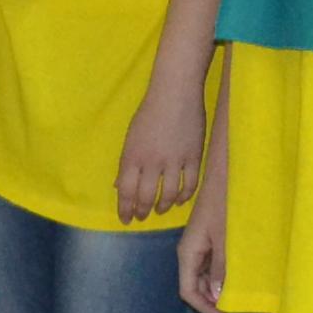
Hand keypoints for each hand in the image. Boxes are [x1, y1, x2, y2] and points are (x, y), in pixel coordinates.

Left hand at [118, 88, 206, 224]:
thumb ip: (127, 163)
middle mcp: (151, 162)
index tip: (125, 219)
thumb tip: (119, 186)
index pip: (126, 191)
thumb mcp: (131, 136)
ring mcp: (174, 161)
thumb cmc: (149, 111)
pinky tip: (179, 200)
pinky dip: (184, 197)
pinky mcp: (194, 157)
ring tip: (159, 211)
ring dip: (163, 206)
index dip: (125, 208)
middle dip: (142, 211)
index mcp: (132, 155)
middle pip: (146, 197)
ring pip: (169, 195)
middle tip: (142, 217)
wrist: (175, 92)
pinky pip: (190, 185)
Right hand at [176, 173, 227, 312]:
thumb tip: (217, 297)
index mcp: (187, 253)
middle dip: (211, 300)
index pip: (187, 291)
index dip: (204, 307)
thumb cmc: (225, 205)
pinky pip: (211, 265)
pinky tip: (237, 278)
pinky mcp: (209, 239)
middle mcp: (189, 252)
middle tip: (235, 310)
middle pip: (193, 285)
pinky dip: (222, 276)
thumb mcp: (225, 241)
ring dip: (217, 289)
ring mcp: (199, 246)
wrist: (226, 176)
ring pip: (203, 277)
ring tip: (238, 296)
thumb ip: (221, 269)